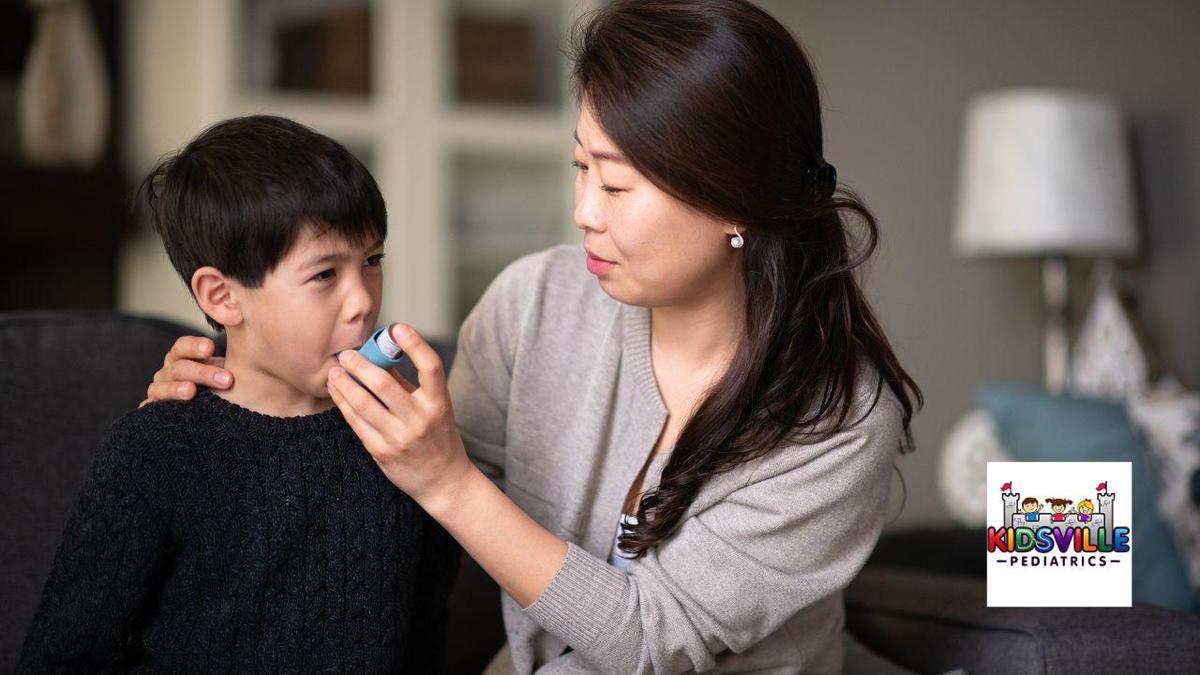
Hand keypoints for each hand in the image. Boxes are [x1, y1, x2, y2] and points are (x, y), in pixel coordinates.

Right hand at [140, 336, 232, 407]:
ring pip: (162, 387)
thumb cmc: (223, 383)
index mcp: (182, 356)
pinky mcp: (156, 409)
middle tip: (227, 379)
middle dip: (202, 373)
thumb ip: (235, 348)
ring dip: (177, 389)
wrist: (220, 409)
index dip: (194, 346)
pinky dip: (157, 407)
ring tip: (192, 391)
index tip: (211, 347)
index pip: (182, 346)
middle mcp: (168, 371)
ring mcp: (160, 389)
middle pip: (178, 367)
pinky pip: (151, 407)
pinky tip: (168, 408)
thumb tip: (241, 319)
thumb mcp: (228, 366)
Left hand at [326, 323, 473, 510]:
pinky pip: (357, 422)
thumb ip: (408, 383)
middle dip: (360, 364)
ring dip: (345, 383)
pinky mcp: (382, 451)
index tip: (396, 328)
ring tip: (335, 370)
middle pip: (384, 383)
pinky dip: (344, 403)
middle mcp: (420, 419)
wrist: (443, 481)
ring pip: (364, 403)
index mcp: (439, 403)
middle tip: (347, 353)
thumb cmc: (438, 437)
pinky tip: (338, 391)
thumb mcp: (434, 408)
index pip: (431, 367)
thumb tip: (380, 354)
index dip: (415, 344)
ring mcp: (400, 437)